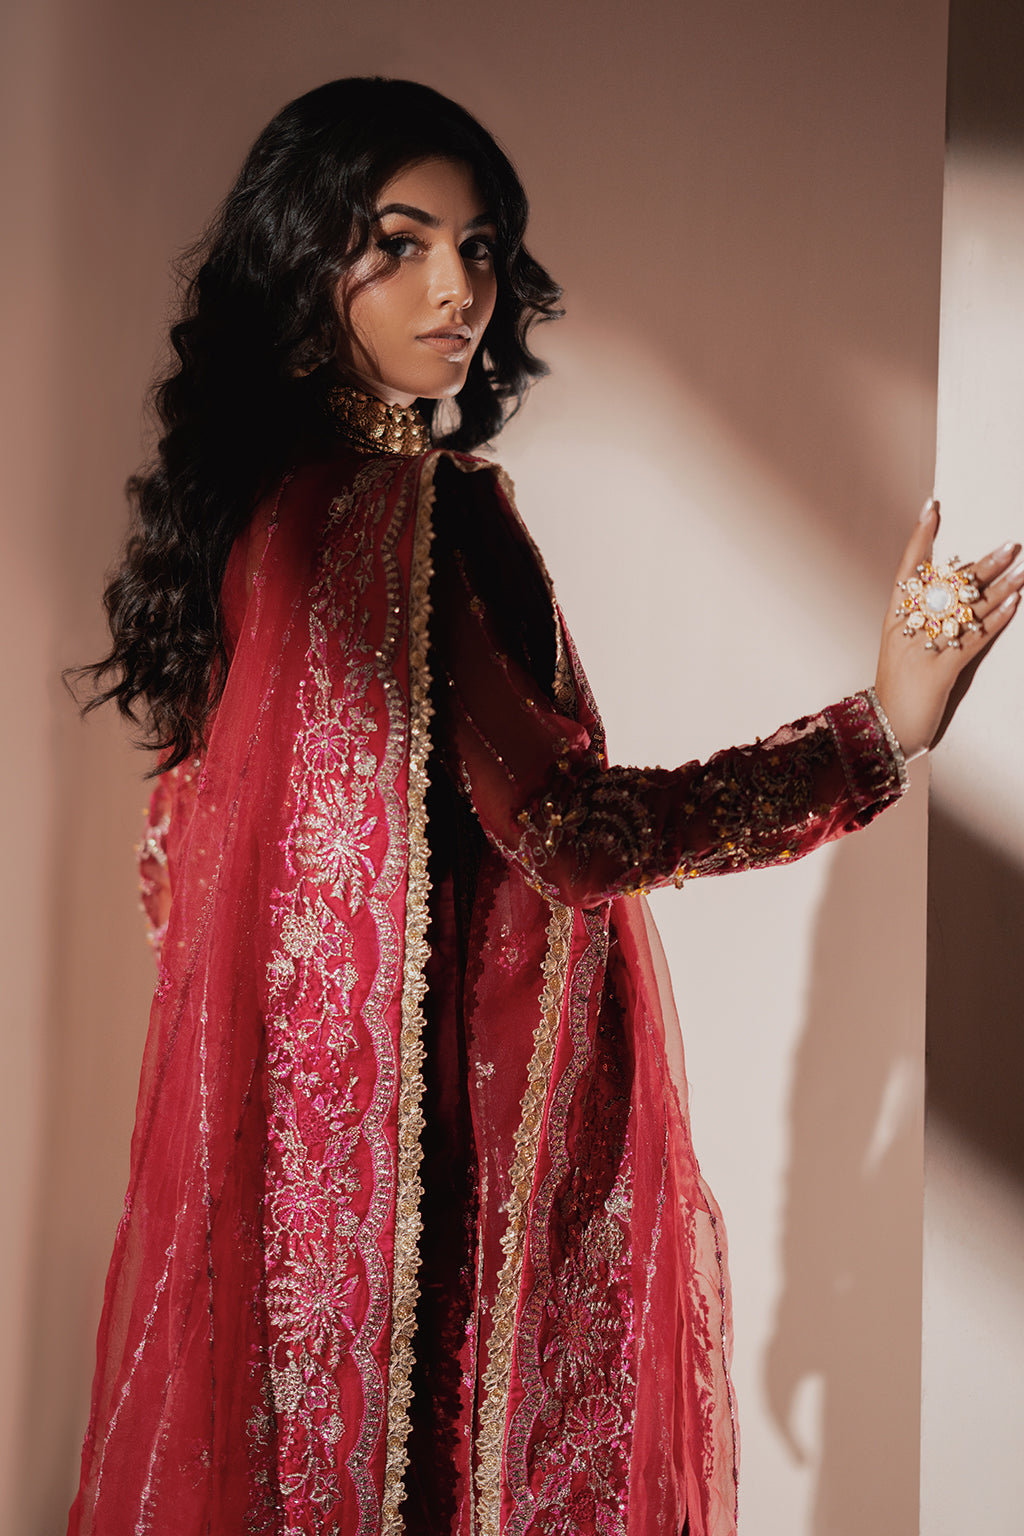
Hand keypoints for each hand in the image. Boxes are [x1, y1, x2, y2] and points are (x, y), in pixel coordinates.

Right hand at [874, 499, 1023, 759]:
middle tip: (1011, 546)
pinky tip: (1014, 603)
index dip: (921, 537)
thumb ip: (922, 621)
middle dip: (982, 565)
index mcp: (895, 619)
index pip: (907, 569)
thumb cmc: (898, 689)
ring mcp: (921, 648)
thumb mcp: (903, 649)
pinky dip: (995, 620)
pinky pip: (971, 639)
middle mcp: (906, 628)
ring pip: (964, 610)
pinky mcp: (938, 671)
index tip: (933, 507)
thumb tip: (952, 592)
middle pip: (945, 587)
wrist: (886, 729)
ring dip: (999, 587)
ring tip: (1023, 568)